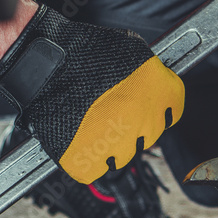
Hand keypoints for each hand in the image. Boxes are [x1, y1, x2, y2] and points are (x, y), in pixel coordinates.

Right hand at [0, 3, 182, 183]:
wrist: (46, 65)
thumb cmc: (83, 53)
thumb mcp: (130, 49)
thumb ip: (149, 71)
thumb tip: (153, 81)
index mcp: (161, 95)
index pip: (172, 111)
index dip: (156, 106)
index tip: (143, 102)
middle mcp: (146, 124)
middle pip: (147, 135)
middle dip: (132, 123)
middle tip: (110, 109)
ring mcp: (119, 147)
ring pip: (123, 154)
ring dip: (111, 142)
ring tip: (92, 121)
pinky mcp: (90, 163)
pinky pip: (95, 168)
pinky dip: (87, 157)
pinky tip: (80, 137)